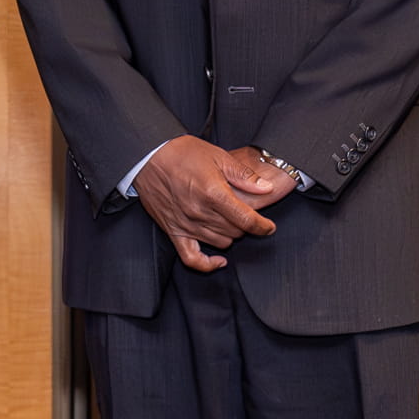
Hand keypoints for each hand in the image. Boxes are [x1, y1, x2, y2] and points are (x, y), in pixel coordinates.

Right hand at [136, 135, 288, 271]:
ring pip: (220, 242)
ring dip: (230, 234)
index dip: (263, 226)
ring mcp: (186, 224)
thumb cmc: (182, 153)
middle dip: (245, 225)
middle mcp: (200, 212)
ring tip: (229, 222)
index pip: (246, 220)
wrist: (149, 157)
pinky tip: (219, 261)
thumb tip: (266, 188)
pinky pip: (192, 258)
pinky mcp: (173, 232)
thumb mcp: (217, 156)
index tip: (269, 227)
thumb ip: (243, 175)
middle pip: (235, 231)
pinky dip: (207, 265)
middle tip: (244, 213)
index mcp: (213, 193)